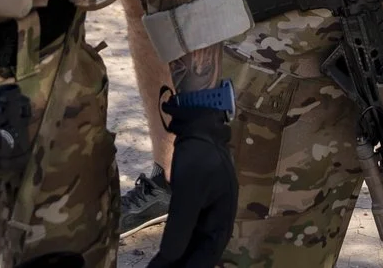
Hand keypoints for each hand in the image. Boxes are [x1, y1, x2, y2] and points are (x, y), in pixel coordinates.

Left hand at [145, 88, 237, 267]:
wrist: (199, 129)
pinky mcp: (193, 212)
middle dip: (180, 266)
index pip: (207, 255)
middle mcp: (216, 223)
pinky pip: (183, 237)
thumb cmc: (200, 157)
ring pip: (190, 248)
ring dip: (175, 260)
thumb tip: (170, 257)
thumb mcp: (190, 189)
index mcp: (223, 220)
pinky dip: (172, 249)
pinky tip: (159, 259)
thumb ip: (181, 224)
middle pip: (199, 254)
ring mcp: (205, 218)